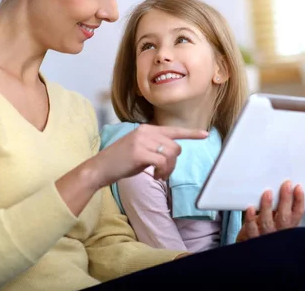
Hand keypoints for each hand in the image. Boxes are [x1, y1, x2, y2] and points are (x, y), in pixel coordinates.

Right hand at [91, 124, 207, 187]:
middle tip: (163, 173)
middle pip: (175, 147)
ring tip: (159, 175)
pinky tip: (155, 176)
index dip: (190, 133)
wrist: (100, 168)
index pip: (173, 130)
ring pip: (171, 154)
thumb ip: (154, 146)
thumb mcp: (139, 149)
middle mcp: (145, 131)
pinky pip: (163, 162)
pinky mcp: (139, 152)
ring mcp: (142, 141)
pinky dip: (163, 172)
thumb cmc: (121, 162)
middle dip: (173, 163)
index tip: (205, 134)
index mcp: (146, 129)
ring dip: (168, 169)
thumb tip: (171, 153)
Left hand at [236, 180, 304, 241]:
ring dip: (267, 206)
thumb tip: (279, 190)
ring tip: (267, 193)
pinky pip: (251, 230)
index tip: (298, 188)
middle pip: (284, 217)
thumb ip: (279, 211)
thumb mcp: (277, 224)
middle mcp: (279, 235)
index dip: (299, 201)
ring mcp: (265, 239)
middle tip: (285, 185)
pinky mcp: (252, 241)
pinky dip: (250, 219)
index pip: (297, 215)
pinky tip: (250, 208)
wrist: (252, 257)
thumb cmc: (265, 235)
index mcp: (288, 229)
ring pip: (267, 223)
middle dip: (286, 199)